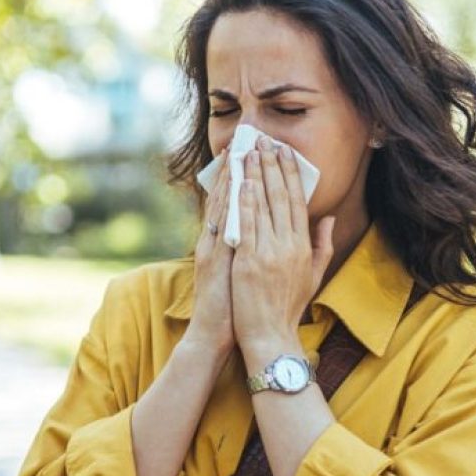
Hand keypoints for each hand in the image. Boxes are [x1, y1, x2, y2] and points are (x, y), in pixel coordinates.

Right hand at [185, 157, 234, 358]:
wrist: (215, 334)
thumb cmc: (234, 307)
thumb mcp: (243, 273)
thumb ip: (251, 249)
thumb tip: (265, 232)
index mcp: (223, 243)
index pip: (232, 204)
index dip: (240, 177)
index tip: (250, 152)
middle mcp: (214, 241)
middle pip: (224, 197)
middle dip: (234, 168)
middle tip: (242, 140)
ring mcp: (211, 248)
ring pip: (220, 206)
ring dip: (228, 178)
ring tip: (236, 152)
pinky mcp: (211, 259)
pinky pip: (220, 226)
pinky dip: (226, 205)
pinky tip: (235, 186)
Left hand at [231, 137, 335, 361]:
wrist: (270, 335)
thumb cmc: (289, 307)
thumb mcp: (313, 275)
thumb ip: (322, 244)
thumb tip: (328, 217)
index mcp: (303, 247)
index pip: (297, 201)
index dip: (291, 174)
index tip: (285, 152)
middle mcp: (288, 246)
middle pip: (280, 197)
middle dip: (272, 166)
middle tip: (265, 141)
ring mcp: (268, 253)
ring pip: (262, 206)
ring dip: (255, 176)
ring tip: (249, 152)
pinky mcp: (248, 262)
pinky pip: (246, 225)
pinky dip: (244, 203)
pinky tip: (240, 183)